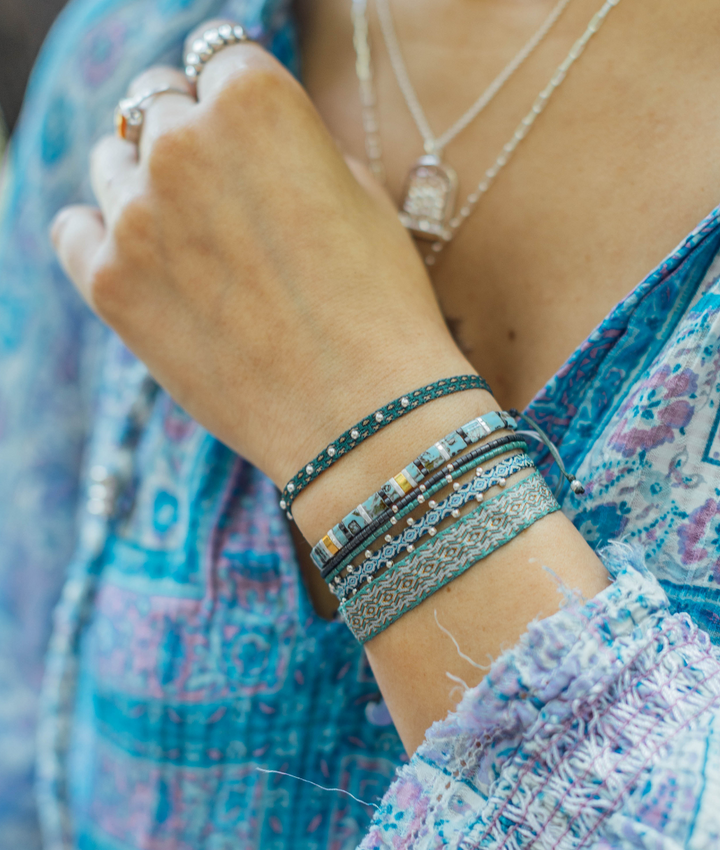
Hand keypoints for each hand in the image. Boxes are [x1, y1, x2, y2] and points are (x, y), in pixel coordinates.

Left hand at [51, 23, 470, 490]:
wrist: (363, 411)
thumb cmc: (380, 303)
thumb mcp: (361, 195)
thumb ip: (295, 146)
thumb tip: (256, 146)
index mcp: (256, 100)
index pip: (220, 59)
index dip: (240, 102)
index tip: (248, 140)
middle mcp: (183, 141)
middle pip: (158, 105)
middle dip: (190, 138)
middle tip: (223, 196)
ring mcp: (137, 214)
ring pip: (112, 161)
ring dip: (145, 183)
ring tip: (191, 238)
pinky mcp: (111, 284)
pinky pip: (75, 230)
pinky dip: (101, 237)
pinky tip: (141, 261)